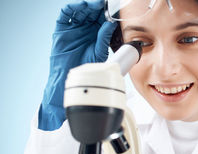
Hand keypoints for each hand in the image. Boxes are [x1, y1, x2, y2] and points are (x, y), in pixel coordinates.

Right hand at [39, 0, 116, 130]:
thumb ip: (104, 38)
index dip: (108, 12)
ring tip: (95, 4)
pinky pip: (65, 15)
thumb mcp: (99, 52)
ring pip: (80, 11)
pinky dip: (72, 8)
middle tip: (105, 3)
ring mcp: (74, 28)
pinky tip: (80, 6)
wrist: (69, 81)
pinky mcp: (62, 30)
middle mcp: (86, 29)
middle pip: (92, 12)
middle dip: (99, 7)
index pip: (103, 19)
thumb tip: (110, 25)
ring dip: (87, 5)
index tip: (115, 7)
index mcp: (97, 34)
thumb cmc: (86, 70)